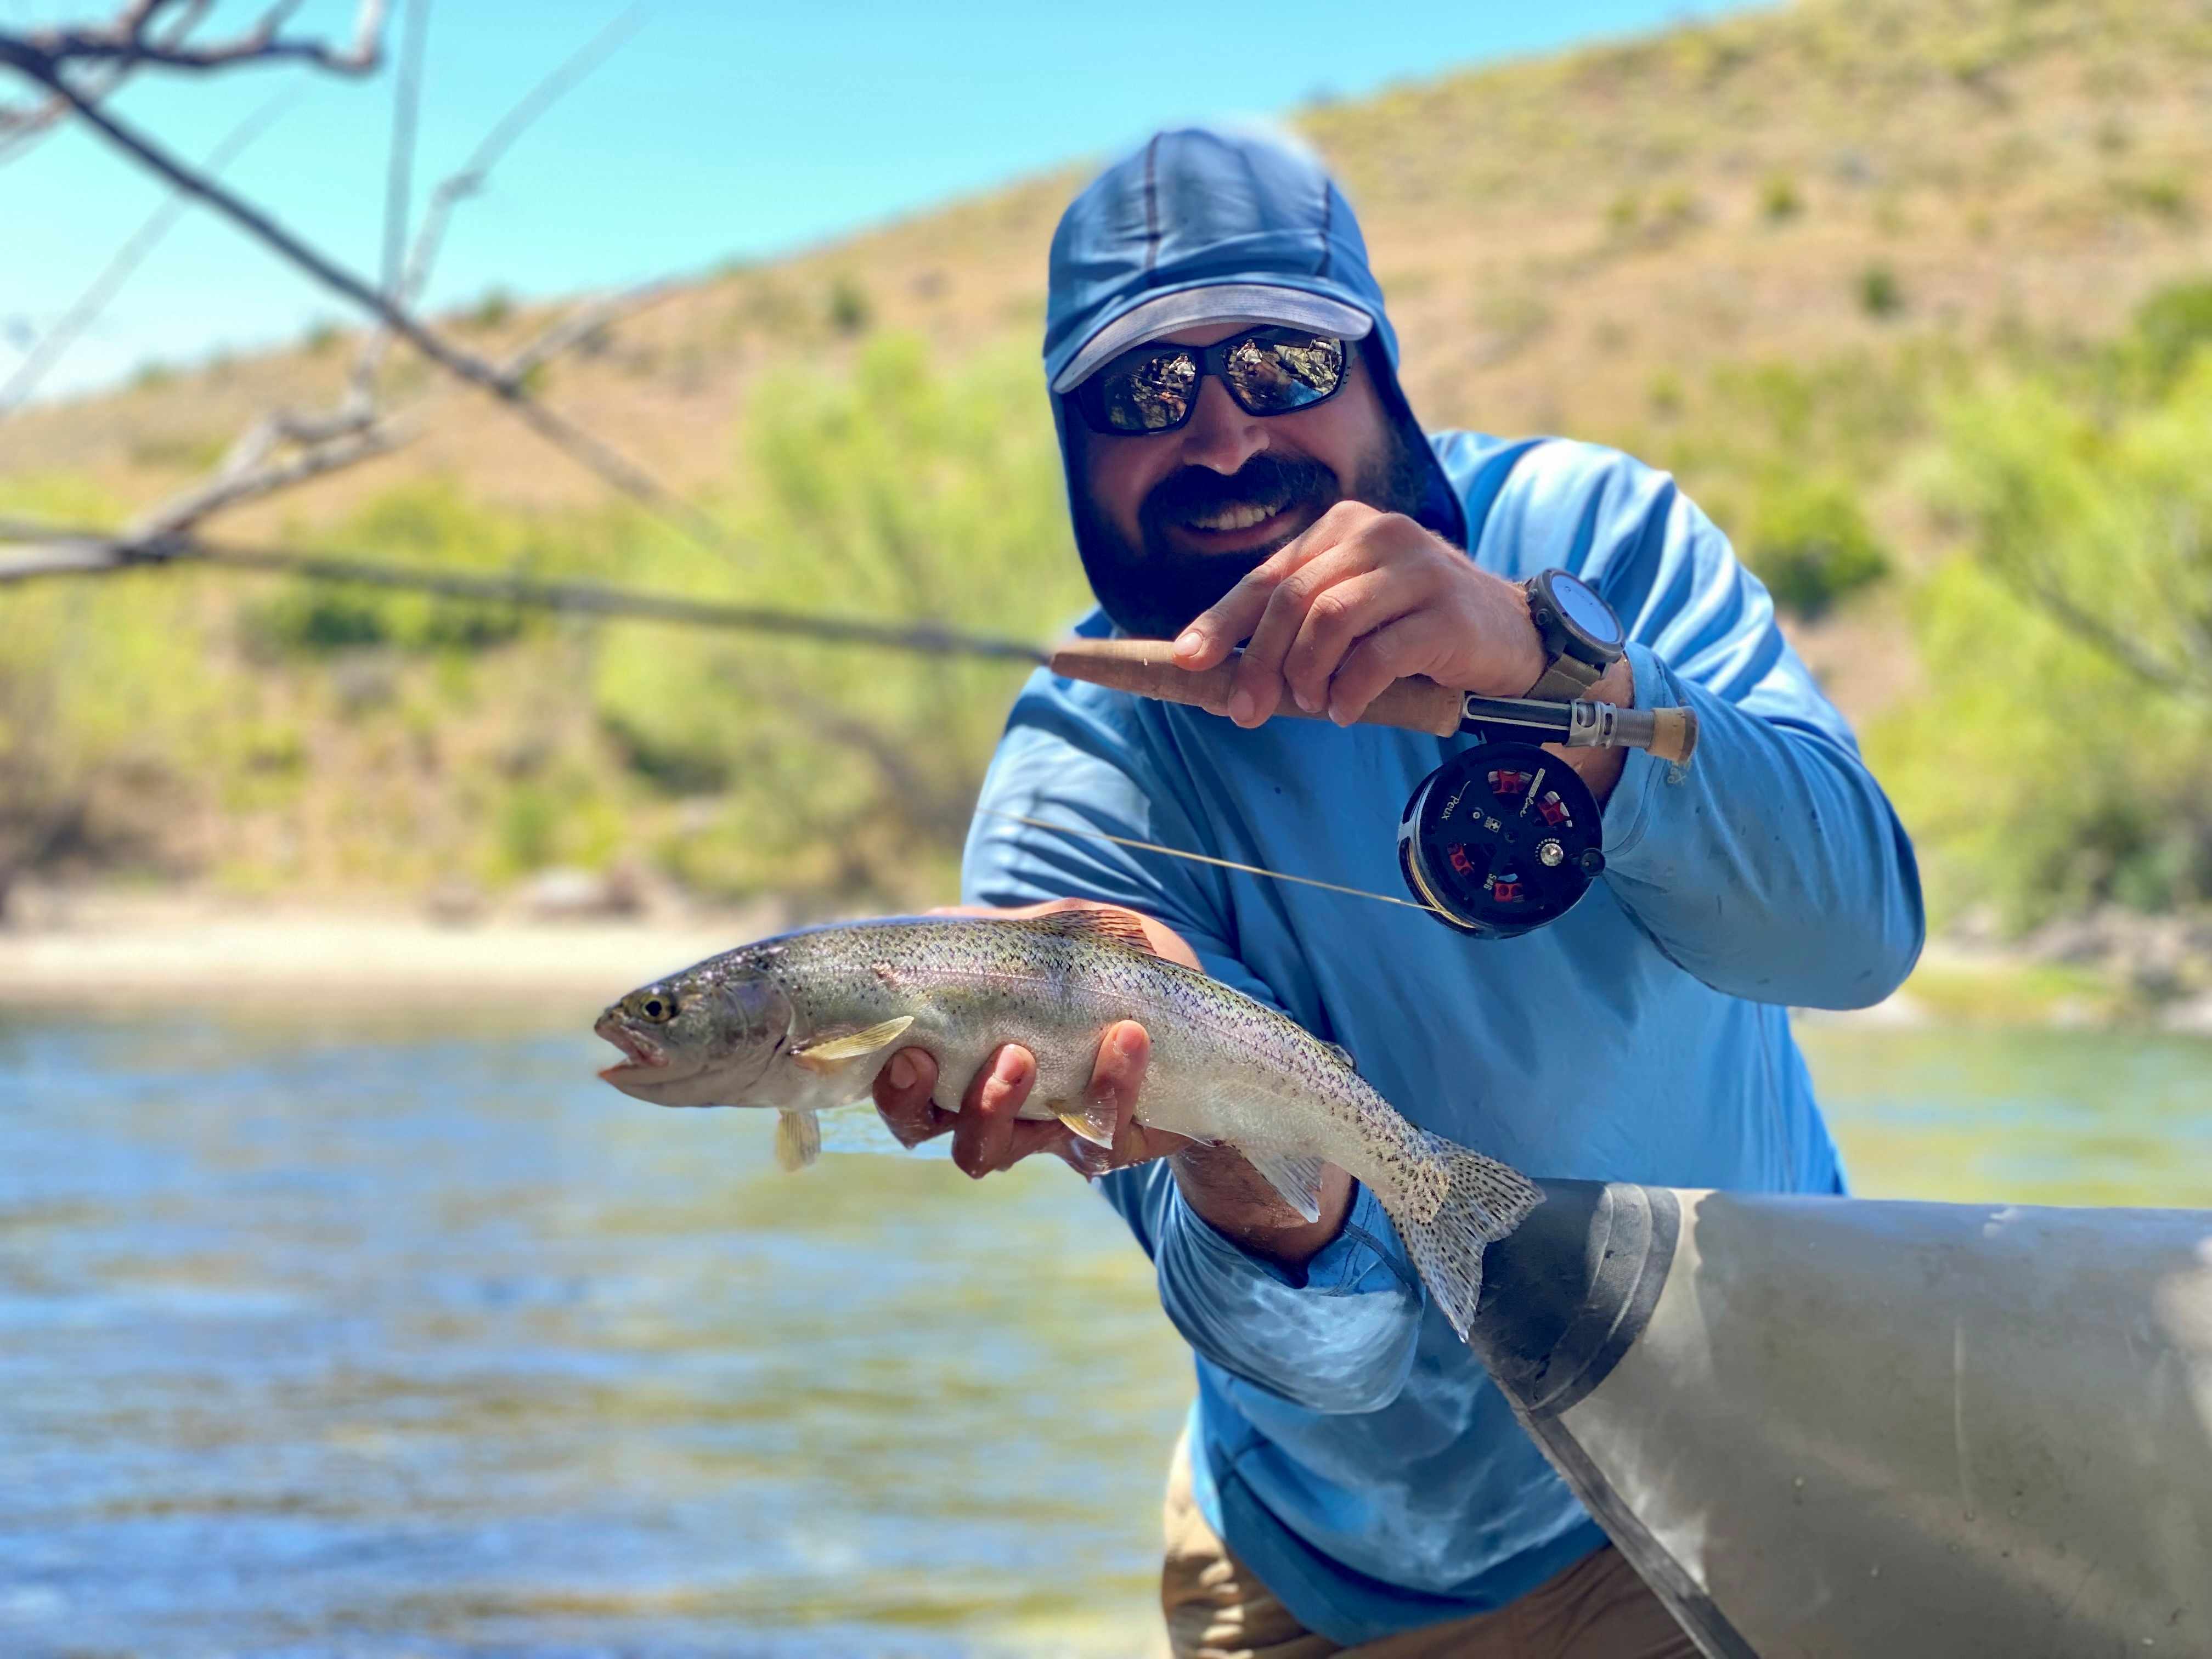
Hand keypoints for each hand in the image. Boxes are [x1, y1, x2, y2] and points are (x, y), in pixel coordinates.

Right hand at [870, 899, 1196, 1178]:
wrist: (1190, 1011)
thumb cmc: (1106, 967)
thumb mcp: (1051, 935)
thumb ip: (997, 933)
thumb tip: (936, 925)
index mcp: (965, 1060)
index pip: (906, 1092)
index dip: (894, 1087)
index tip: (906, 1052)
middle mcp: (996, 1108)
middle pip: (935, 1133)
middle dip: (929, 1104)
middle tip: (941, 1060)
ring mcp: (1046, 1131)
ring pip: (996, 1151)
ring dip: (998, 1105)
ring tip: (1022, 1055)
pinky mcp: (1105, 1142)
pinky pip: (1093, 1136)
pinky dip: (1108, 1087)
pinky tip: (1127, 1040)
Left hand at [1171, 501, 1634, 800]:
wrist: (1515, 639)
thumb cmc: (1420, 629)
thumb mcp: (1357, 614)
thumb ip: (1302, 624)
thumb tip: (1224, 668)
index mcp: (1346, 528)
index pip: (1268, 576)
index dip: (1221, 621)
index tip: (1187, 661)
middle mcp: (1379, 534)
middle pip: (1290, 598)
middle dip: (1258, 660)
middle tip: (1247, 710)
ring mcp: (1415, 568)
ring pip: (1327, 619)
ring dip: (1304, 673)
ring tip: (1309, 704)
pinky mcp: (1444, 611)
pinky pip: (1377, 653)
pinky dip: (1349, 689)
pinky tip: (1343, 710)